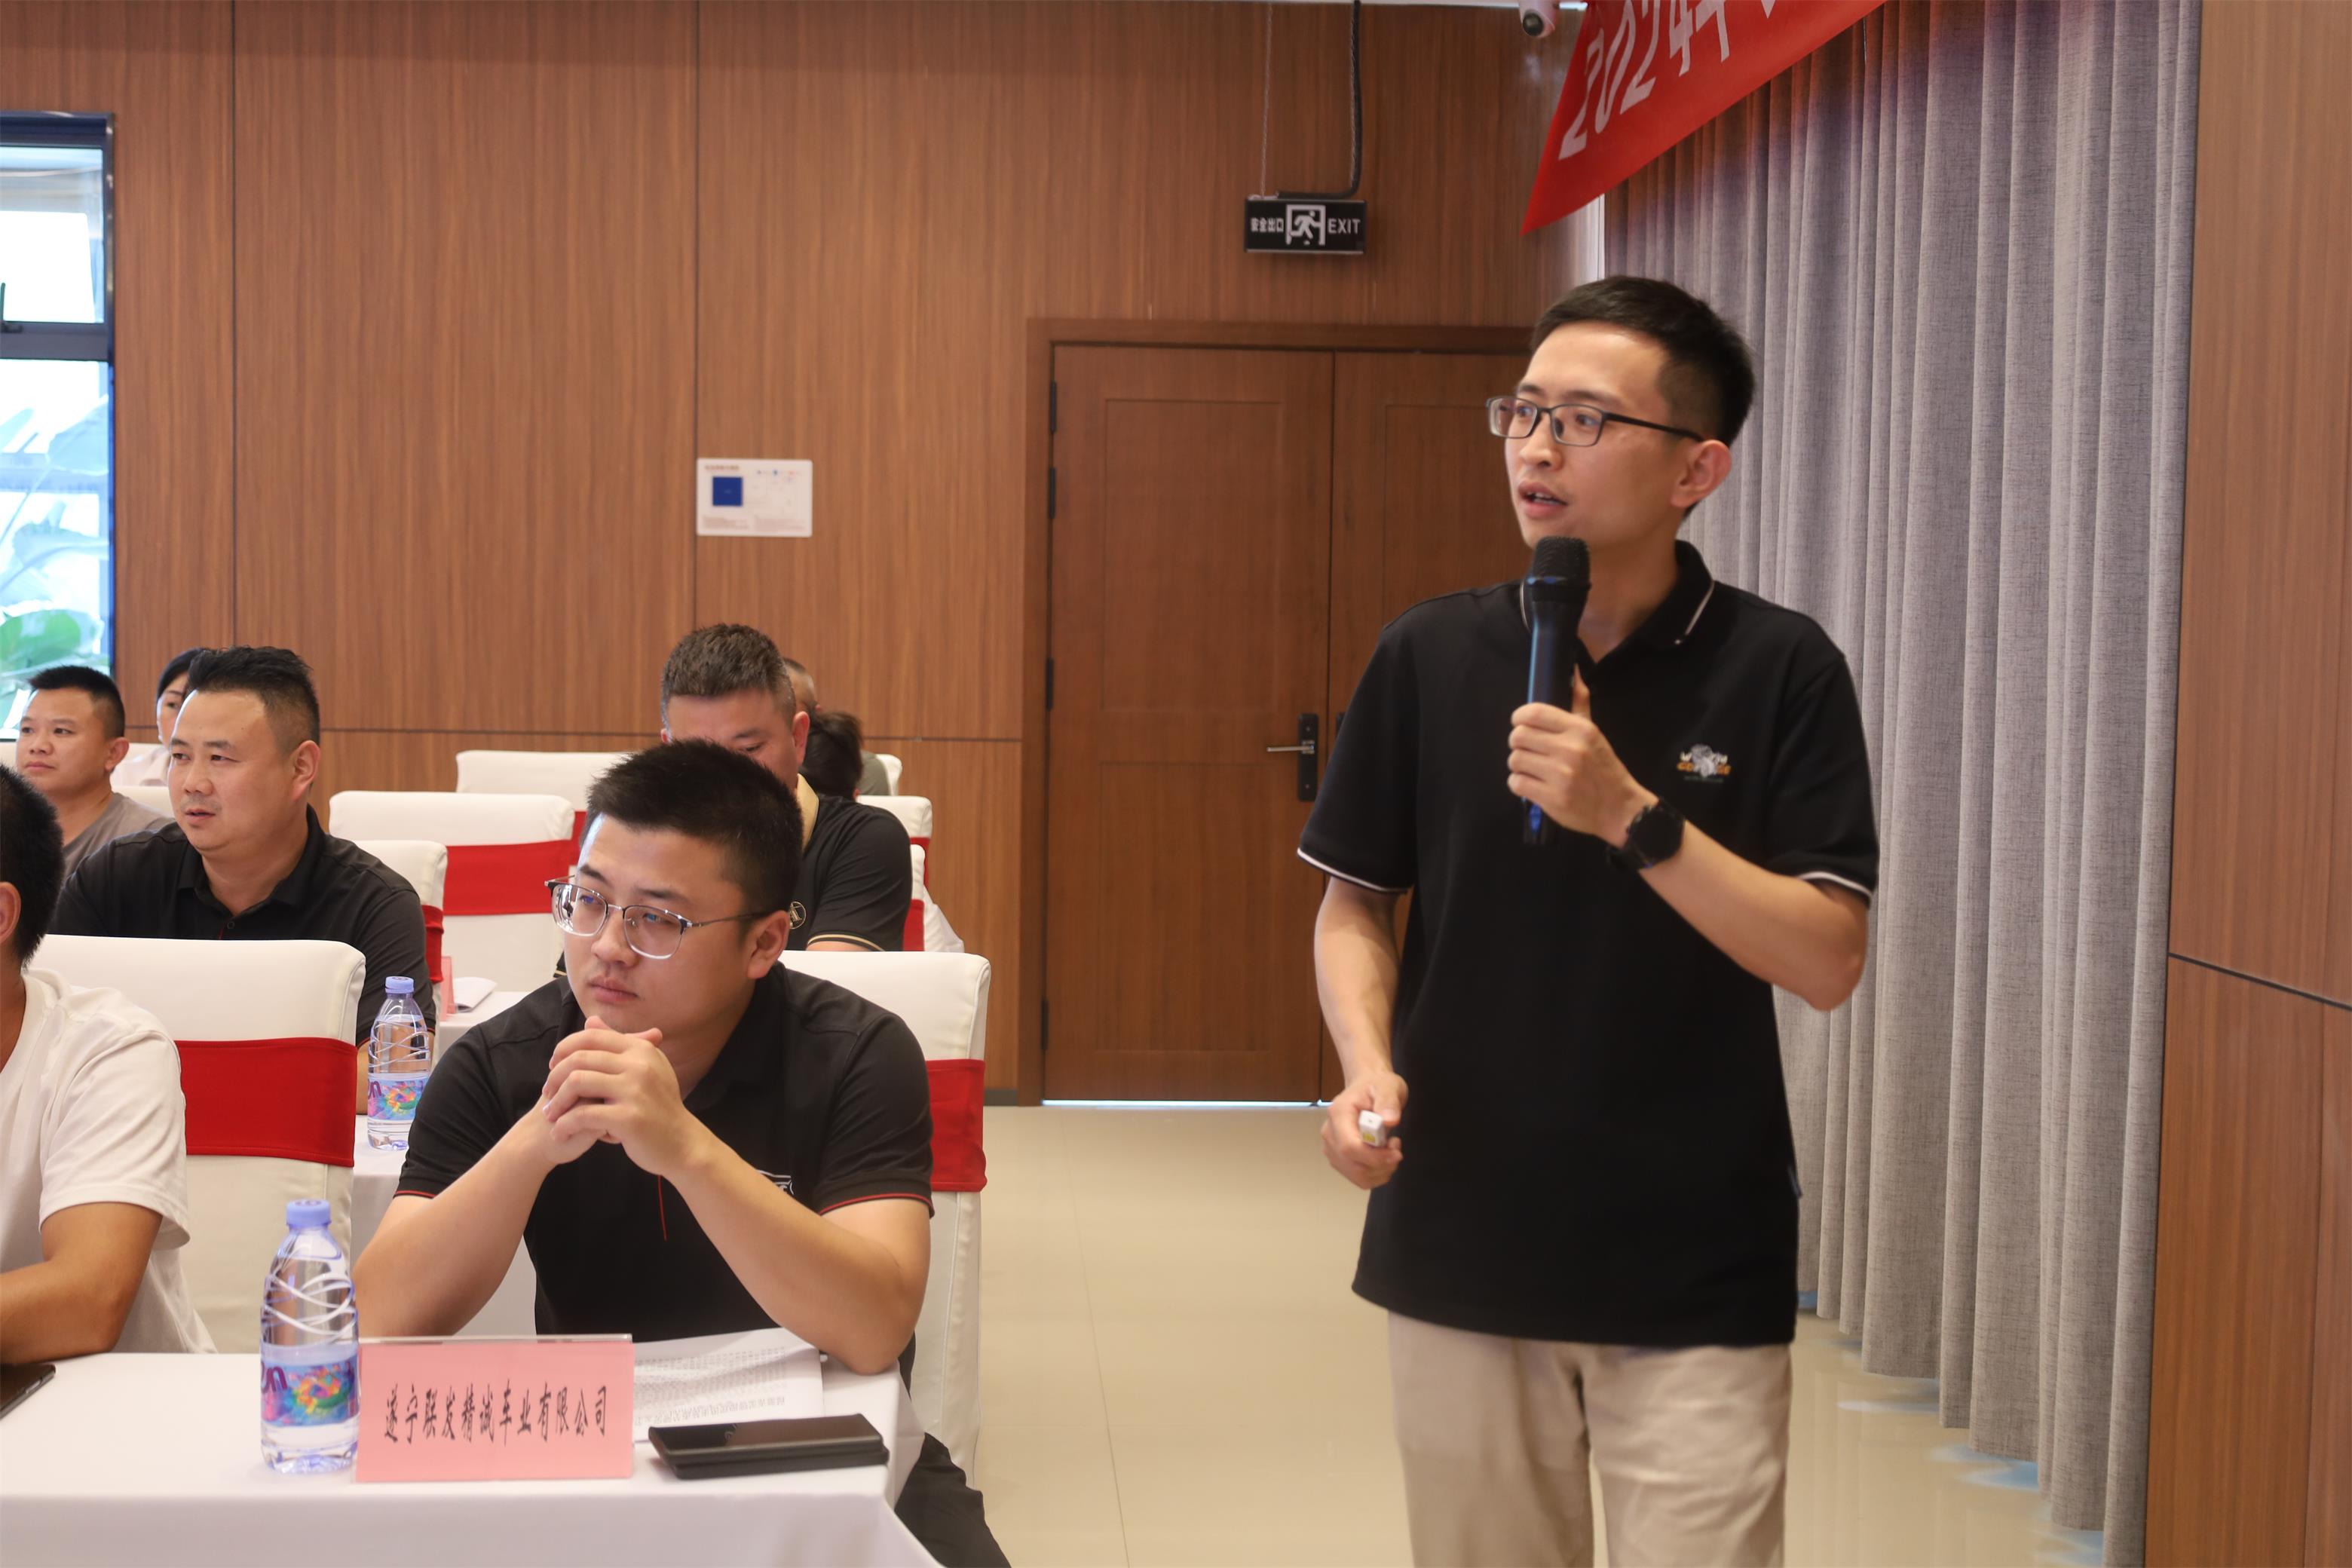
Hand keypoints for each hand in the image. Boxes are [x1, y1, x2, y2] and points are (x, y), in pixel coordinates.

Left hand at [537, 1016, 706, 1179]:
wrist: (682, 1143)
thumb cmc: (658, 1106)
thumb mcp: (645, 1068)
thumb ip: (618, 1045)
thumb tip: (591, 1020)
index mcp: (641, 1050)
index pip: (591, 1036)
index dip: (564, 1049)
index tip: (553, 1068)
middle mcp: (639, 1064)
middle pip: (579, 1058)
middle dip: (555, 1076)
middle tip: (548, 1095)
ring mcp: (635, 1090)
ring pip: (577, 1082)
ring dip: (556, 1101)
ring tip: (550, 1115)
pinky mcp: (629, 1118)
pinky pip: (583, 1115)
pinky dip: (564, 1125)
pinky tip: (559, 1133)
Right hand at [1322, 1071, 1406, 1189]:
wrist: (1367, 1088)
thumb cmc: (1377, 1086)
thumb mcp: (1388, 1087)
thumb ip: (1388, 1102)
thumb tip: (1389, 1120)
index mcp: (1338, 1113)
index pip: (1349, 1146)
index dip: (1374, 1157)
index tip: (1396, 1152)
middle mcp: (1330, 1133)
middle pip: (1352, 1165)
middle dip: (1381, 1165)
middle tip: (1397, 1148)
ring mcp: (1331, 1148)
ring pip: (1356, 1176)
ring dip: (1380, 1171)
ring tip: (1390, 1150)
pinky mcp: (1338, 1159)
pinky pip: (1358, 1178)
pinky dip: (1376, 1174)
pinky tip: (1383, 1158)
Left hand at [1508, 672, 1652, 844]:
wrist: (1619, 808)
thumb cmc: (1603, 767)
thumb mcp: (1594, 732)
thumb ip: (1579, 702)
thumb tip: (1572, 671)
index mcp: (1579, 729)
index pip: (1534, 712)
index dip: (1519, 717)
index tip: (1522, 724)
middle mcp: (1570, 749)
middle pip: (1518, 736)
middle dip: (1518, 743)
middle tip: (1528, 750)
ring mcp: (1560, 775)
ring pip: (1515, 760)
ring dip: (1519, 765)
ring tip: (1533, 769)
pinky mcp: (1552, 798)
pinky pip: (1516, 783)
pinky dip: (1520, 784)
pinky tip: (1533, 784)